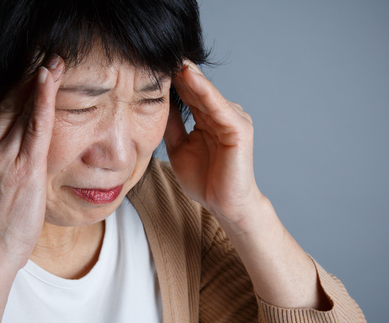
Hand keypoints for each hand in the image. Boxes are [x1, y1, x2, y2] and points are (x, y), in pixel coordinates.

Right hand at [0, 57, 64, 271]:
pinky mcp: (23, 168)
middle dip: (23, 78)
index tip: (21, 75)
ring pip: (18, 110)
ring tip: (53, 62)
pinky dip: (43, 98)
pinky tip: (50, 77)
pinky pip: (35, 124)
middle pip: (1, 103)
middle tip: (40, 57)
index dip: (4, 90)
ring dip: (38, 82)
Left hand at [164, 60, 260, 224]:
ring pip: (207, 93)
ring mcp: (233, 119)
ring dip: (190, 75)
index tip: (149, 64)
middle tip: (158, 50)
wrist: (224, 205)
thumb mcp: (179, 148)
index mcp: (208, 118)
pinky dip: (205, 91)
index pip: (188, 93)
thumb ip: (171, 126)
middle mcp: (222, 114)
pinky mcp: (239, 128)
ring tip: (172, 57)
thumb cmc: (205, 181)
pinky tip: (190, 77)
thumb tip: (155, 103)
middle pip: (197, 88)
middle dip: (178, 72)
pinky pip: (218, 106)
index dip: (170, 80)